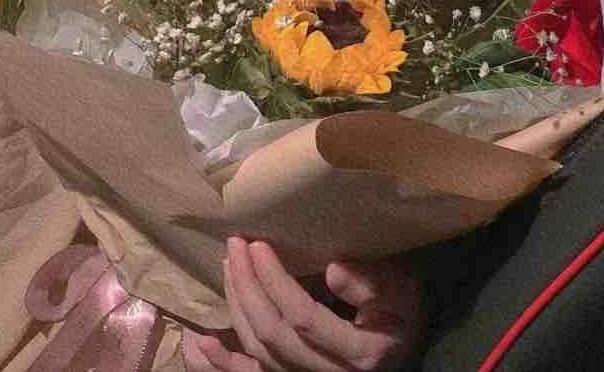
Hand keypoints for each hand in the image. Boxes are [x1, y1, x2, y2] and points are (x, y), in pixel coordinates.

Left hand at [192, 237, 425, 371]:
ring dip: (236, 308)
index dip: (274, 282)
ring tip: (227, 265)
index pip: (303, 318)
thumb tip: (333, 270)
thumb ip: (374, 283)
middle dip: (247, 287)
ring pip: (260, 352)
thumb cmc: (404, 308)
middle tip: (235, 244)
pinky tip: (199, 344)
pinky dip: (222, 364)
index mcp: (358, 353)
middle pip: (274, 335)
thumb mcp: (404, 289)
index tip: (256, 244)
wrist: (404, 341)